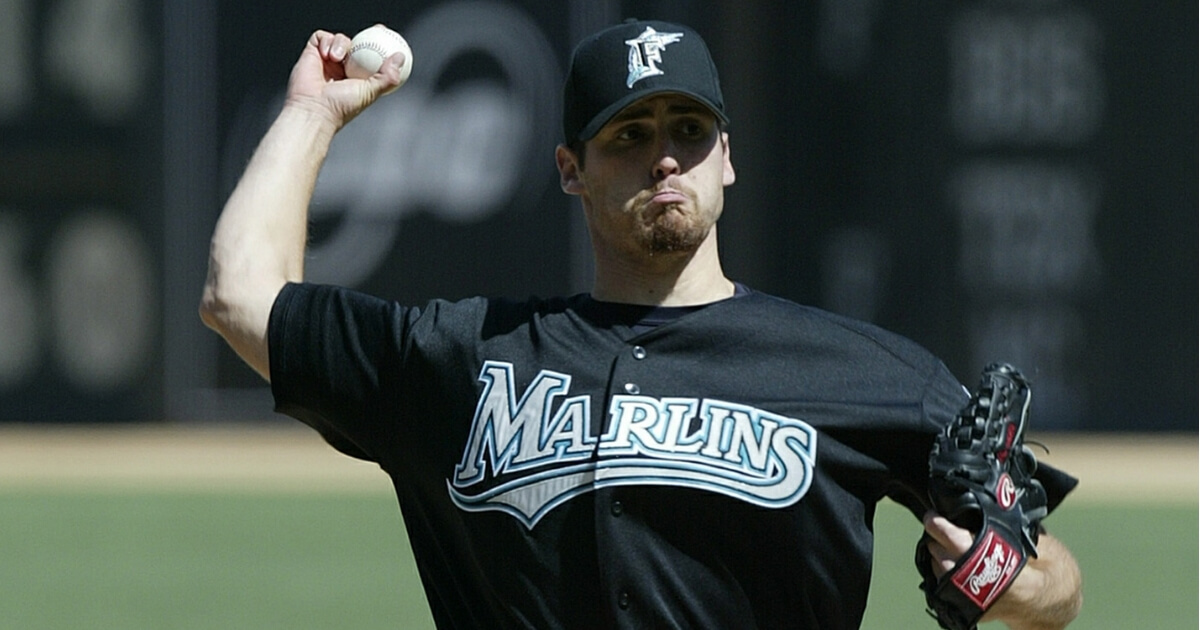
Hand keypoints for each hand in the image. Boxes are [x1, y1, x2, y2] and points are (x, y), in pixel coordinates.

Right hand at [284, 29, 407, 129]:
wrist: (314, 109)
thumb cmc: (340, 107)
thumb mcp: (370, 92)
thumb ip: (386, 77)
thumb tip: (399, 58)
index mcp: (357, 78)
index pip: (372, 59)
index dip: (382, 48)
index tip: (391, 40)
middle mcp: (343, 68)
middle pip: (357, 46)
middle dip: (368, 36)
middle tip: (378, 30)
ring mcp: (327, 60)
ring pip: (341, 40)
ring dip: (342, 43)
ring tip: (338, 58)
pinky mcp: (312, 53)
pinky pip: (322, 38)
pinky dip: (327, 42)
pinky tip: (328, 54)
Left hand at [922, 511, 1081, 628]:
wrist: (1052, 603)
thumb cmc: (1048, 567)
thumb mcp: (1031, 540)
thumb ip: (1003, 526)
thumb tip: (985, 504)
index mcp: (1000, 565)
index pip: (956, 541)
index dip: (940, 526)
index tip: (931, 516)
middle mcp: (982, 586)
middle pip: (941, 555)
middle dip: (936, 539)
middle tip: (936, 525)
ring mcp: (974, 602)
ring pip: (939, 571)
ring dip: (937, 556)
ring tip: (943, 543)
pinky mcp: (969, 611)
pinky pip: (943, 587)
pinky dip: (942, 573)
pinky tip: (948, 561)